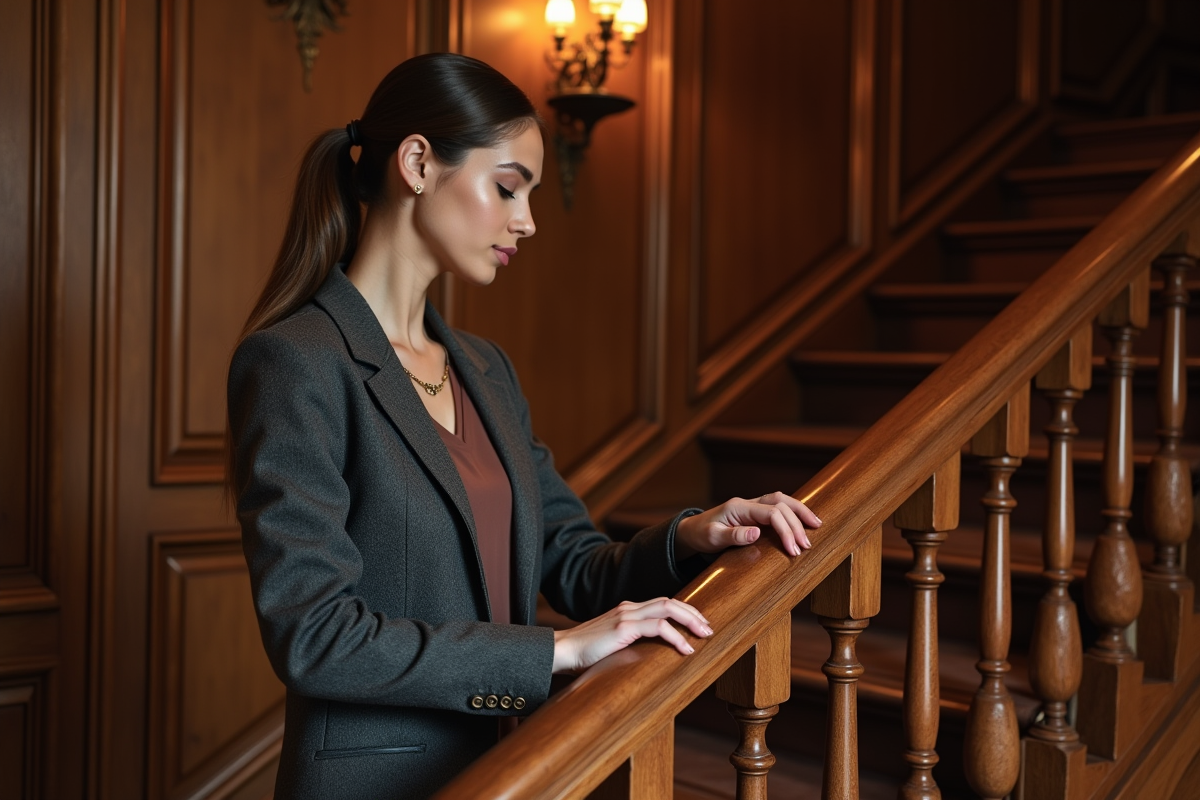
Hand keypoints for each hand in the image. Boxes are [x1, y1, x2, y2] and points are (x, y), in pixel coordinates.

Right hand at [551, 597, 712, 673]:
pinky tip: (685, 649)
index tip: (699, 625)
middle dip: (693, 613)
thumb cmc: (585, 653)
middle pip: (670, 601)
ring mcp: (626, 615)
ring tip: (704, 635)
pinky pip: (658, 627)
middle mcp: (629, 607)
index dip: (684, 612)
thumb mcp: (613, 644)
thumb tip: (652, 658)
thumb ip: (631, 643)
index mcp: (627, 610)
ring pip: (668, 608)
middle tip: (709, 628)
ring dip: (690, 620)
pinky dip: (676, 636)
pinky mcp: (623, 627)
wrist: (561, 651)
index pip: (663, 603)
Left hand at [675, 492, 821, 558]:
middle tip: (807, 545)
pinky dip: (793, 512)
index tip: (793, 550)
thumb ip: (733, 535)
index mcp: (739, 507)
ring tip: (817, 525)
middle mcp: (748, 503)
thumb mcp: (712, 538)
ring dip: (800, 512)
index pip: (771, 513)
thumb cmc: (701, 534)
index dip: (785, 530)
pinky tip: (804, 521)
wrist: (692, 530)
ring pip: (782, 500)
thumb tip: (757, 533)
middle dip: (797, 523)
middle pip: (781, 504)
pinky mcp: (755, 512)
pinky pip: (778, 507)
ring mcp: (752, 506)